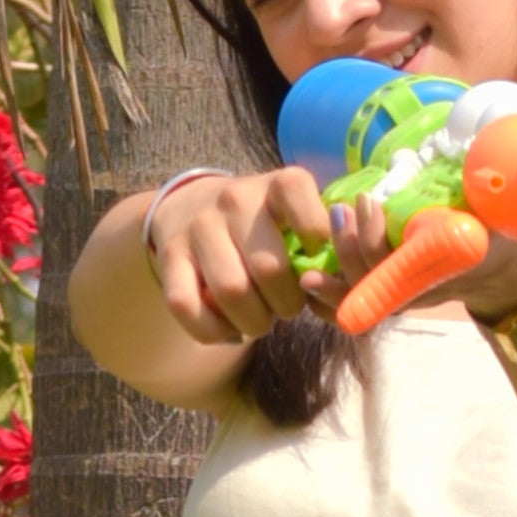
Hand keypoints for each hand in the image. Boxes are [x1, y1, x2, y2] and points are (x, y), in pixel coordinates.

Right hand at [151, 167, 354, 346]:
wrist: (189, 209)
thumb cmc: (261, 228)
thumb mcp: (294, 220)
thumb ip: (324, 246)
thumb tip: (346, 284)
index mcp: (275, 185)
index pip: (299, 196)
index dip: (317, 238)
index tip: (314, 262)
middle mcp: (235, 199)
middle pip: (269, 267)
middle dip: (287, 304)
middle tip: (286, 308)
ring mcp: (199, 227)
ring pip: (231, 291)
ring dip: (254, 322)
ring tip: (258, 319)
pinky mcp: (170, 257)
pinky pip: (188, 307)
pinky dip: (214, 331)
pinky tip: (227, 327)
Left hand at [293, 112, 516, 324]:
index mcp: (462, 253)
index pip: (413, 258)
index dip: (382, 243)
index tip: (368, 206)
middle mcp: (433, 274)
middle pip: (380, 273)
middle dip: (357, 249)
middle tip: (349, 208)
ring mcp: (414, 284)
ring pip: (365, 289)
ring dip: (340, 268)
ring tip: (323, 233)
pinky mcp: (401, 287)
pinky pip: (361, 299)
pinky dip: (336, 295)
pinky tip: (312, 274)